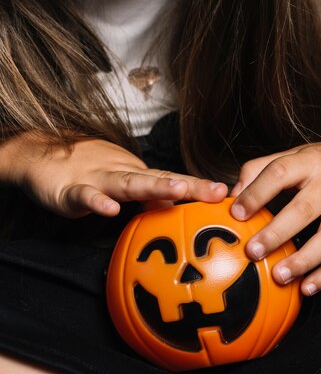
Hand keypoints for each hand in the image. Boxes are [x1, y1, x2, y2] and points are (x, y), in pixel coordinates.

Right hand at [2, 134, 226, 217]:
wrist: (39, 158)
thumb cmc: (87, 174)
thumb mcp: (123, 189)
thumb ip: (149, 201)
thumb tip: (181, 216)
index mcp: (137, 177)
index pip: (174, 182)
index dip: (200, 188)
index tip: (228, 195)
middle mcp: (124, 174)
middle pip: (161, 179)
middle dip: (191, 186)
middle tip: (217, 191)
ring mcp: (99, 180)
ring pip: (128, 183)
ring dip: (153, 187)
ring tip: (177, 189)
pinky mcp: (71, 190)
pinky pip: (85, 196)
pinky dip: (97, 201)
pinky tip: (109, 208)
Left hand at [230, 143, 320, 294]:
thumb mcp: (293, 156)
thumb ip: (260, 171)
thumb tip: (231, 197)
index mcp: (312, 161)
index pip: (281, 173)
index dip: (257, 193)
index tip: (236, 214)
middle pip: (305, 209)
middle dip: (277, 233)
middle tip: (253, 252)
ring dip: (304, 260)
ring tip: (280, 276)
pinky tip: (307, 287)